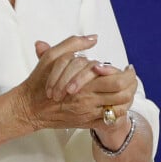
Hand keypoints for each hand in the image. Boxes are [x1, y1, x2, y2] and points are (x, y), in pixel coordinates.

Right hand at [14, 35, 136, 133]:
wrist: (29, 107)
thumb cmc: (39, 81)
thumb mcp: (52, 56)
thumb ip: (73, 44)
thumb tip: (94, 38)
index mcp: (84, 84)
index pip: (117, 80)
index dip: (127, 74)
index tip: (128, 68)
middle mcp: (89, 100)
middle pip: (122, 95)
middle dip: (131, 85)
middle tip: (131, 77)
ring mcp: (88, 114)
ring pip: (118, 108)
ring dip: (126, 98)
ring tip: (126, 88)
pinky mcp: (85, 123)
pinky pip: (109, 121)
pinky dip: (116, 112)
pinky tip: (115, 102)